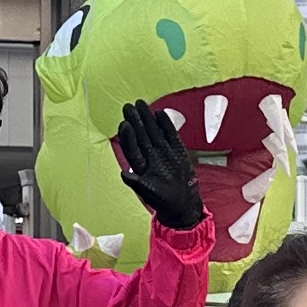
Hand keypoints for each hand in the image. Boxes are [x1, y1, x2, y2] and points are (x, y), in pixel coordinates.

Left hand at [111, 100, 207, 231]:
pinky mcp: (177, 150)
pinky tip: (160, 113)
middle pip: (140, 135)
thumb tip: (123, 174)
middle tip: (128, 106)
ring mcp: (163, 152)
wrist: (183, 203)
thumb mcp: (149, 193)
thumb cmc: (163, 200)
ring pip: (153, 132)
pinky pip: (170, 135)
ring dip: (147, 118)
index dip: (127, 136)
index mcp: (140, 166)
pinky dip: (166, 125)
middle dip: (134, 121)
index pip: (132, 147)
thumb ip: (137, 183)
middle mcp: (150, 156)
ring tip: (141, 104)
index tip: (125, 124)